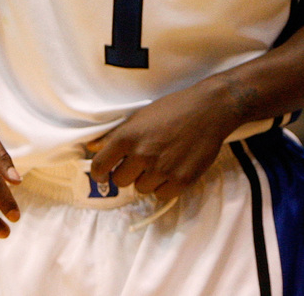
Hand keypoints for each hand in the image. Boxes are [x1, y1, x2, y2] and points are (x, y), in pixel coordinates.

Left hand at [89, 79, 237, 201]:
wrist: (210, 109)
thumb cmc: (175, 108)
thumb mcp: (141, 116)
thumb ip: (116, 135)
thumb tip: (93, 148)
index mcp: (128, 136)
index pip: (100, 166)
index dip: (99, 174)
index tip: (104, 176)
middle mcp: (142, 154)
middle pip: (121, 181)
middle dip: (130, 173)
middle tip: (144, 161)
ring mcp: (162, 169)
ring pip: (142, 189)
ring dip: (149, 179)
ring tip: (164, 161)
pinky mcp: (181, 180)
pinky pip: (162, 195)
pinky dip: (166, 186)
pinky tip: (174, 170)